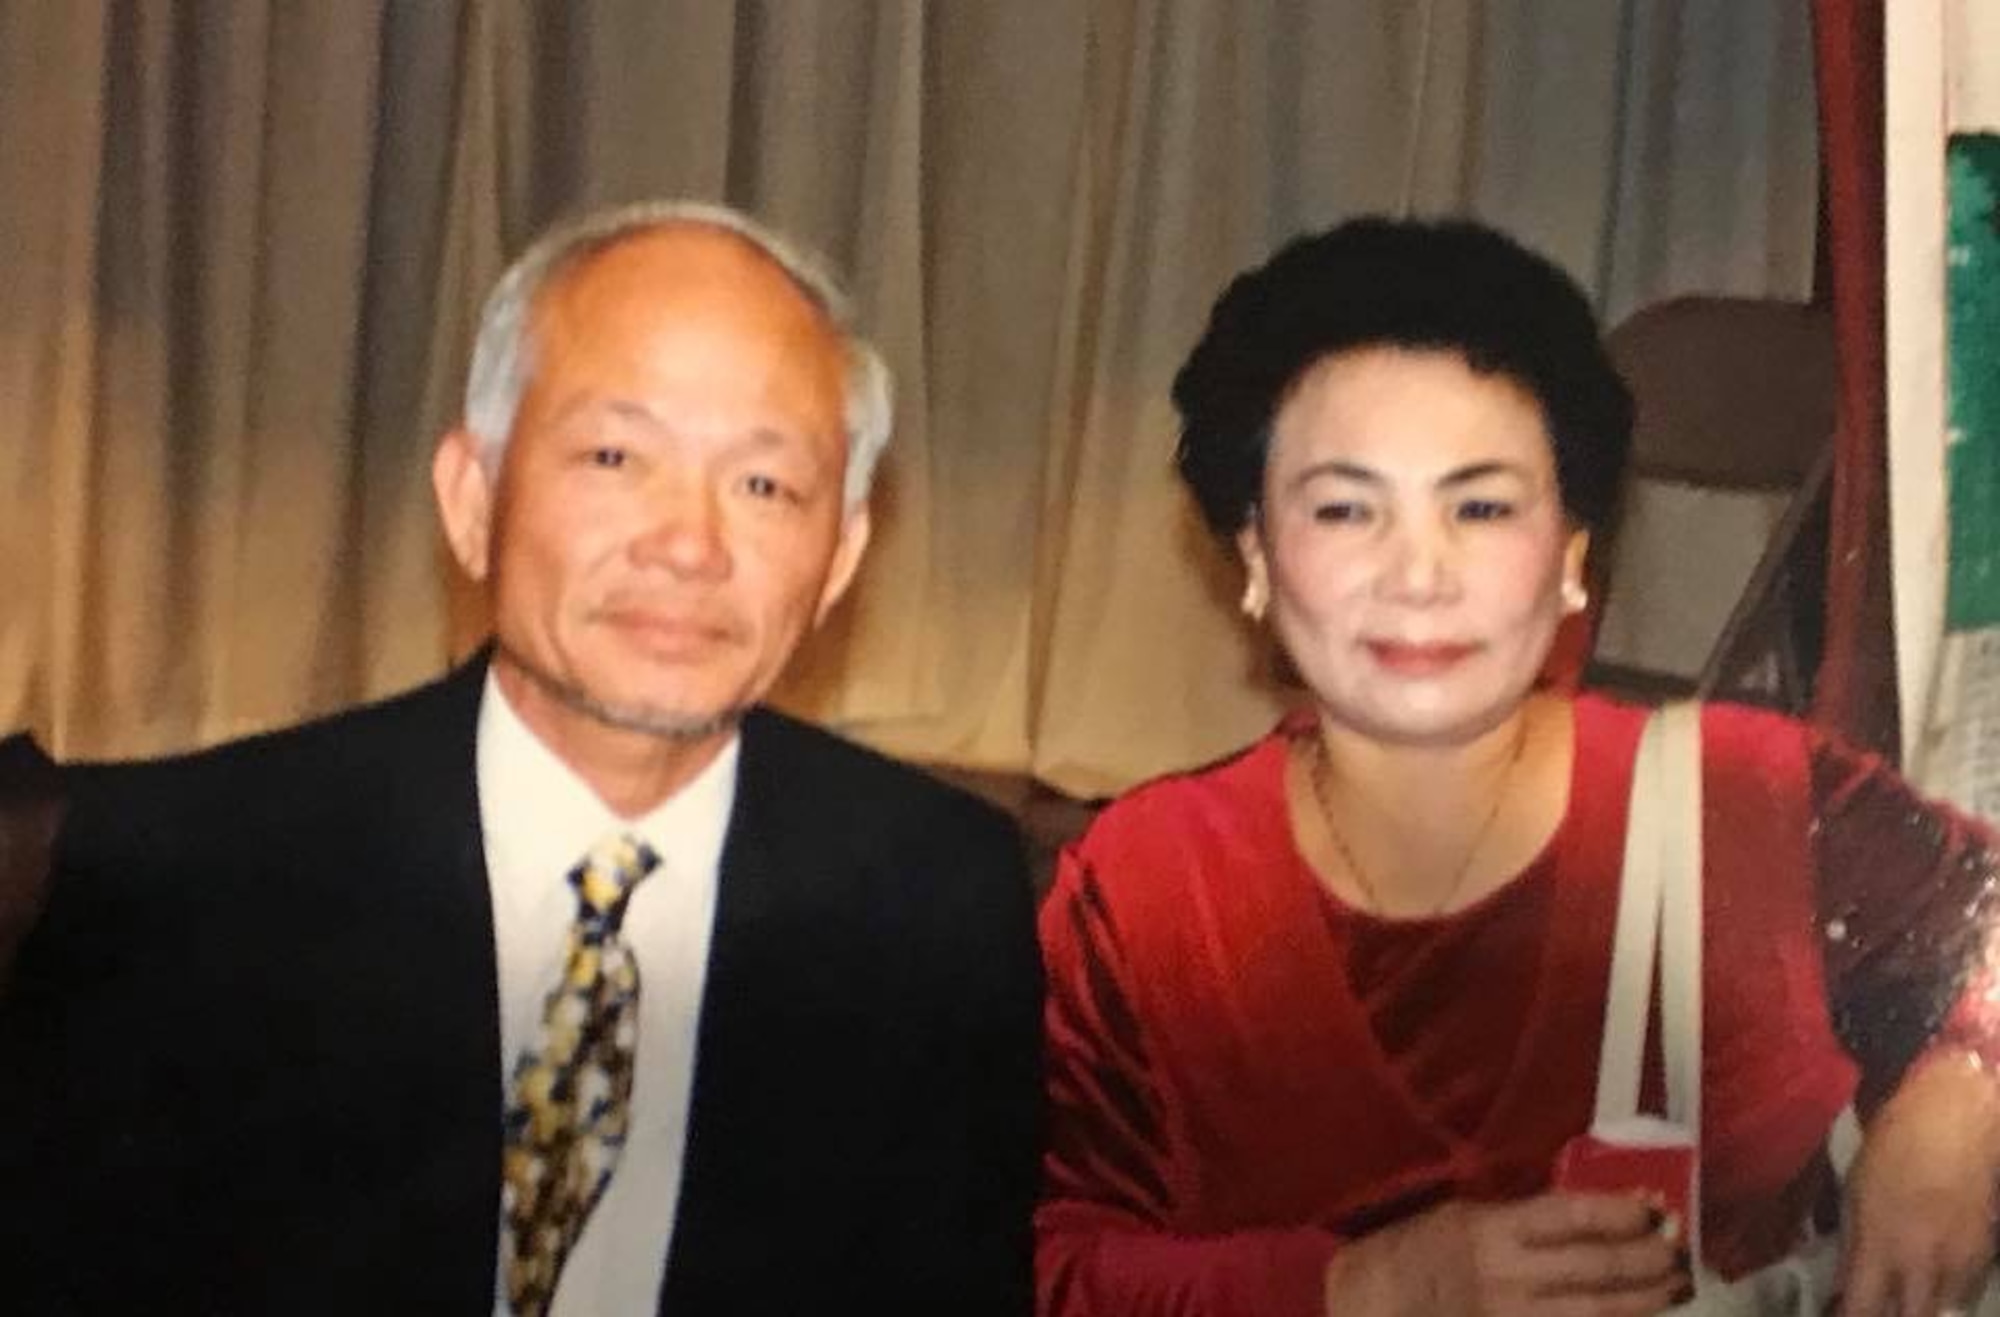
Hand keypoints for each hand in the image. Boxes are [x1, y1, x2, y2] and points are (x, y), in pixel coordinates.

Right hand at [1322, 1193, 1688, 1315]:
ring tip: (1674, 1287)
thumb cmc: (1411, 1250)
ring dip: (1643, 1300)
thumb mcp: (1462, 1215)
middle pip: (1596, 1269)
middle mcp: (1509, 1276)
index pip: (1570, 1216)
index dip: (1619, 1213)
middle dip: (1646, 1260)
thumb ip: (1518, 1219)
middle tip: (1679, 1250)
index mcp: (1492, 1230)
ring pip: (1596, 1312)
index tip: (1653, 1207)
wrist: (1371, 1305)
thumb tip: (1582, 1214)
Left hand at [1839, 1051, 1999, 1316]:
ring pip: (1942, 1310)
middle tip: (1878, 1304)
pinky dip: (1948, 1290)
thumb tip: (1848, 1282)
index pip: (1863, 1311)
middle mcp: (1924, 1266)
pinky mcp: (1987, 1255)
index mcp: (1882, 1249)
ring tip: (1904, 1290)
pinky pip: (1965, 1290)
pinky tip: (1933, 1273)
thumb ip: (1855, 1245)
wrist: (1957, 1120)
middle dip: (1892, 1315)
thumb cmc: (1894, 1146)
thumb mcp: (1856, 1192)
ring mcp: (1961, 1264)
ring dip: (1922, 1306)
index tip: (1844, 1312)